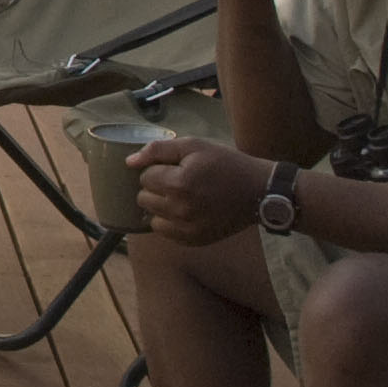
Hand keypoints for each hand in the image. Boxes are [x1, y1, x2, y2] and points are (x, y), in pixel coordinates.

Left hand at [131, 137, 268, 247]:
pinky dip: (169, 222)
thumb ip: (158, 150)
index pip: (145, 177)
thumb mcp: (195, 146)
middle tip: (178, 181)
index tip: (175, 168)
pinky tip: (186, 211)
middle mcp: (180, 209)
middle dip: (156, 188)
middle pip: (143, 198)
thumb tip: (129, 162)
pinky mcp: (193, 240)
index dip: (158, 169)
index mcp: (179, 183)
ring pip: (151, 217)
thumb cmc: (226, 164)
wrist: (258, 192)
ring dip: (160, 206)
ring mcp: (186, 228)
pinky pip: (164, 232)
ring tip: (182, 197)